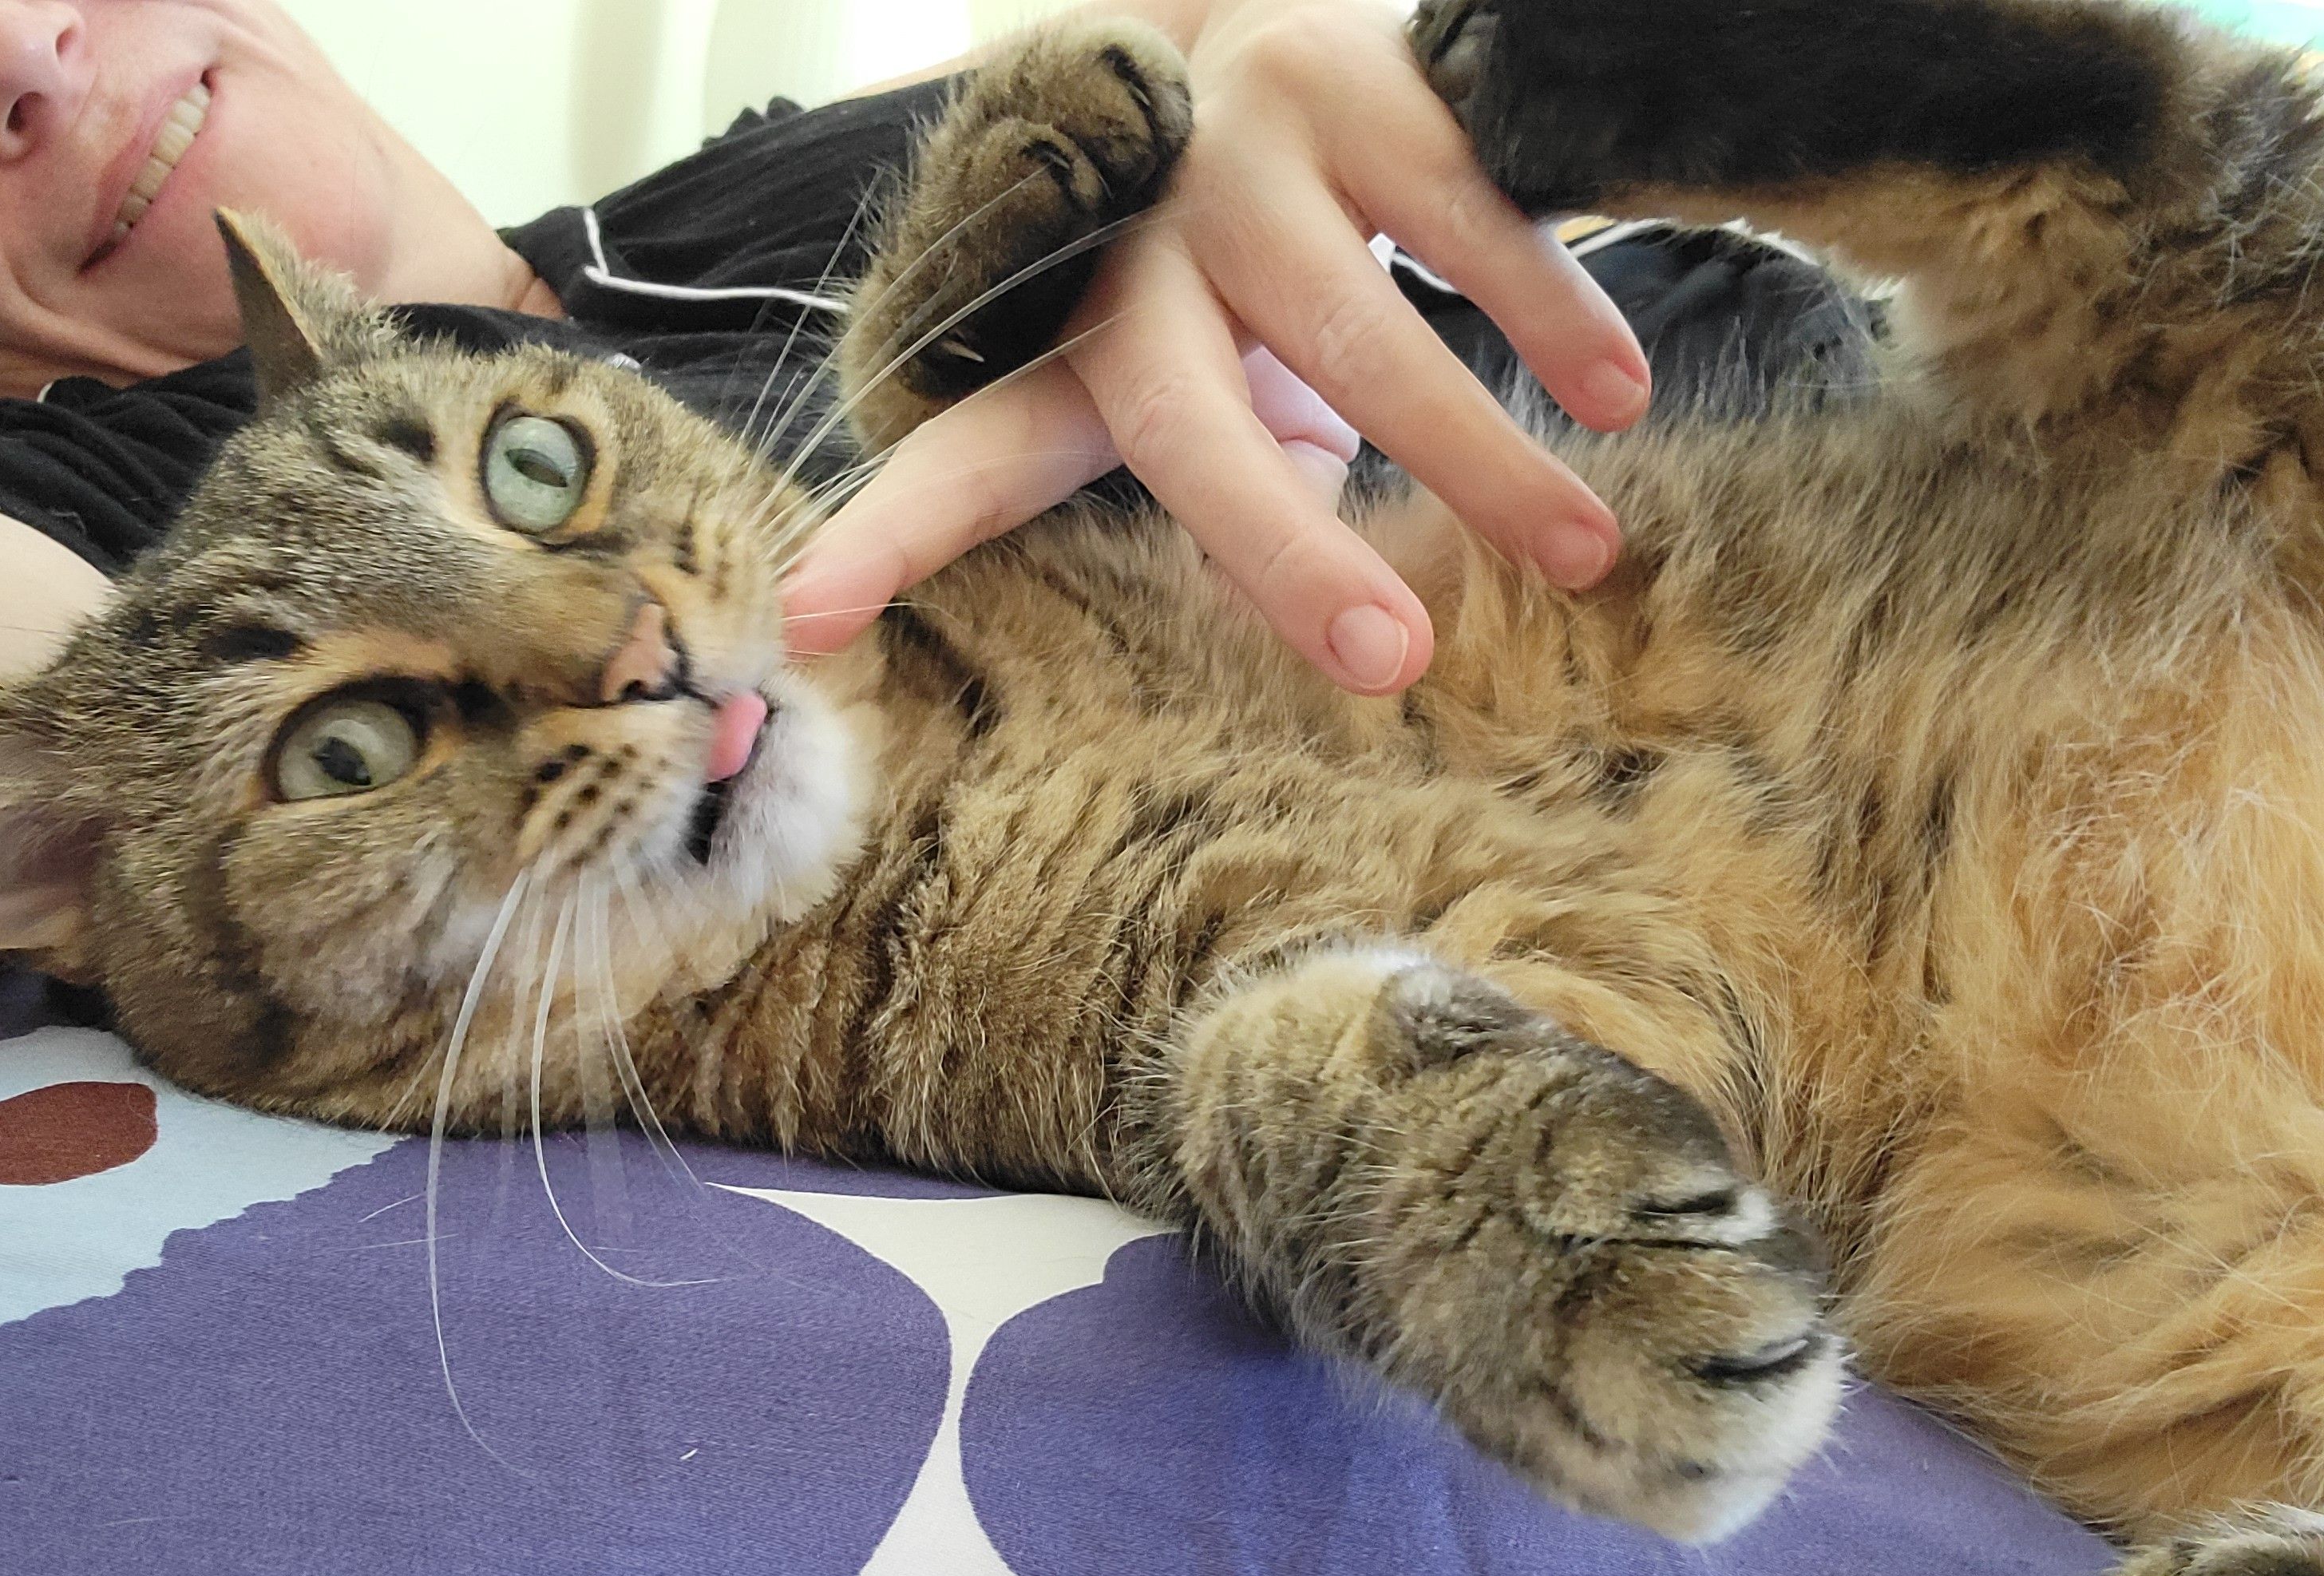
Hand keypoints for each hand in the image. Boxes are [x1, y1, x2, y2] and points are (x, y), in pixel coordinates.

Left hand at [783, 0, 1650, 694]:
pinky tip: (1617, 396)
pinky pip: (1467, 216)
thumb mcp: (1199, 373)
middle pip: (1187, 424)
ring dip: (1480, 451)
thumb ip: (1221, 486)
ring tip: (1581, 554)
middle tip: (1389, 662)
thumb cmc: (1230, 261)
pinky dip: (1551, 314)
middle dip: (1285, 550)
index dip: (890, 540)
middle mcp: (1132, 251)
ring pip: (1356, 324)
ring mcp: (1236, 159)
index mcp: (1072, 342)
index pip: (969, 453)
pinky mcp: (1351, 79)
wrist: (1272, 12)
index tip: (807, 620)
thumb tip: (1305, 635)